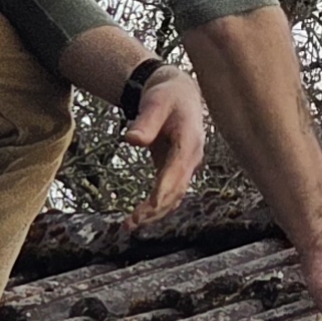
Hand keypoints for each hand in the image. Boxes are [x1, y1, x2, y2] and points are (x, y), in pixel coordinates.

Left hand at [125, 64, 208, 222]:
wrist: (181, 94)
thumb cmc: (166, 96)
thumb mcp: (155, 102)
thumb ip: (145, 121)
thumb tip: (132, 139)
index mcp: (189, 139)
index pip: (177, 168)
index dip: (165, 187)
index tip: (151, 205)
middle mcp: (192, 157)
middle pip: (177, 189)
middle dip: (155, 208)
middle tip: (131, 222)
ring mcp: (187, 165)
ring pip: (175, 196)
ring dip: (155, 213)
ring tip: (129, 226)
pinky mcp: (178, 170)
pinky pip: (170, 193)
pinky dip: (156, 207)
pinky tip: (139, 218)